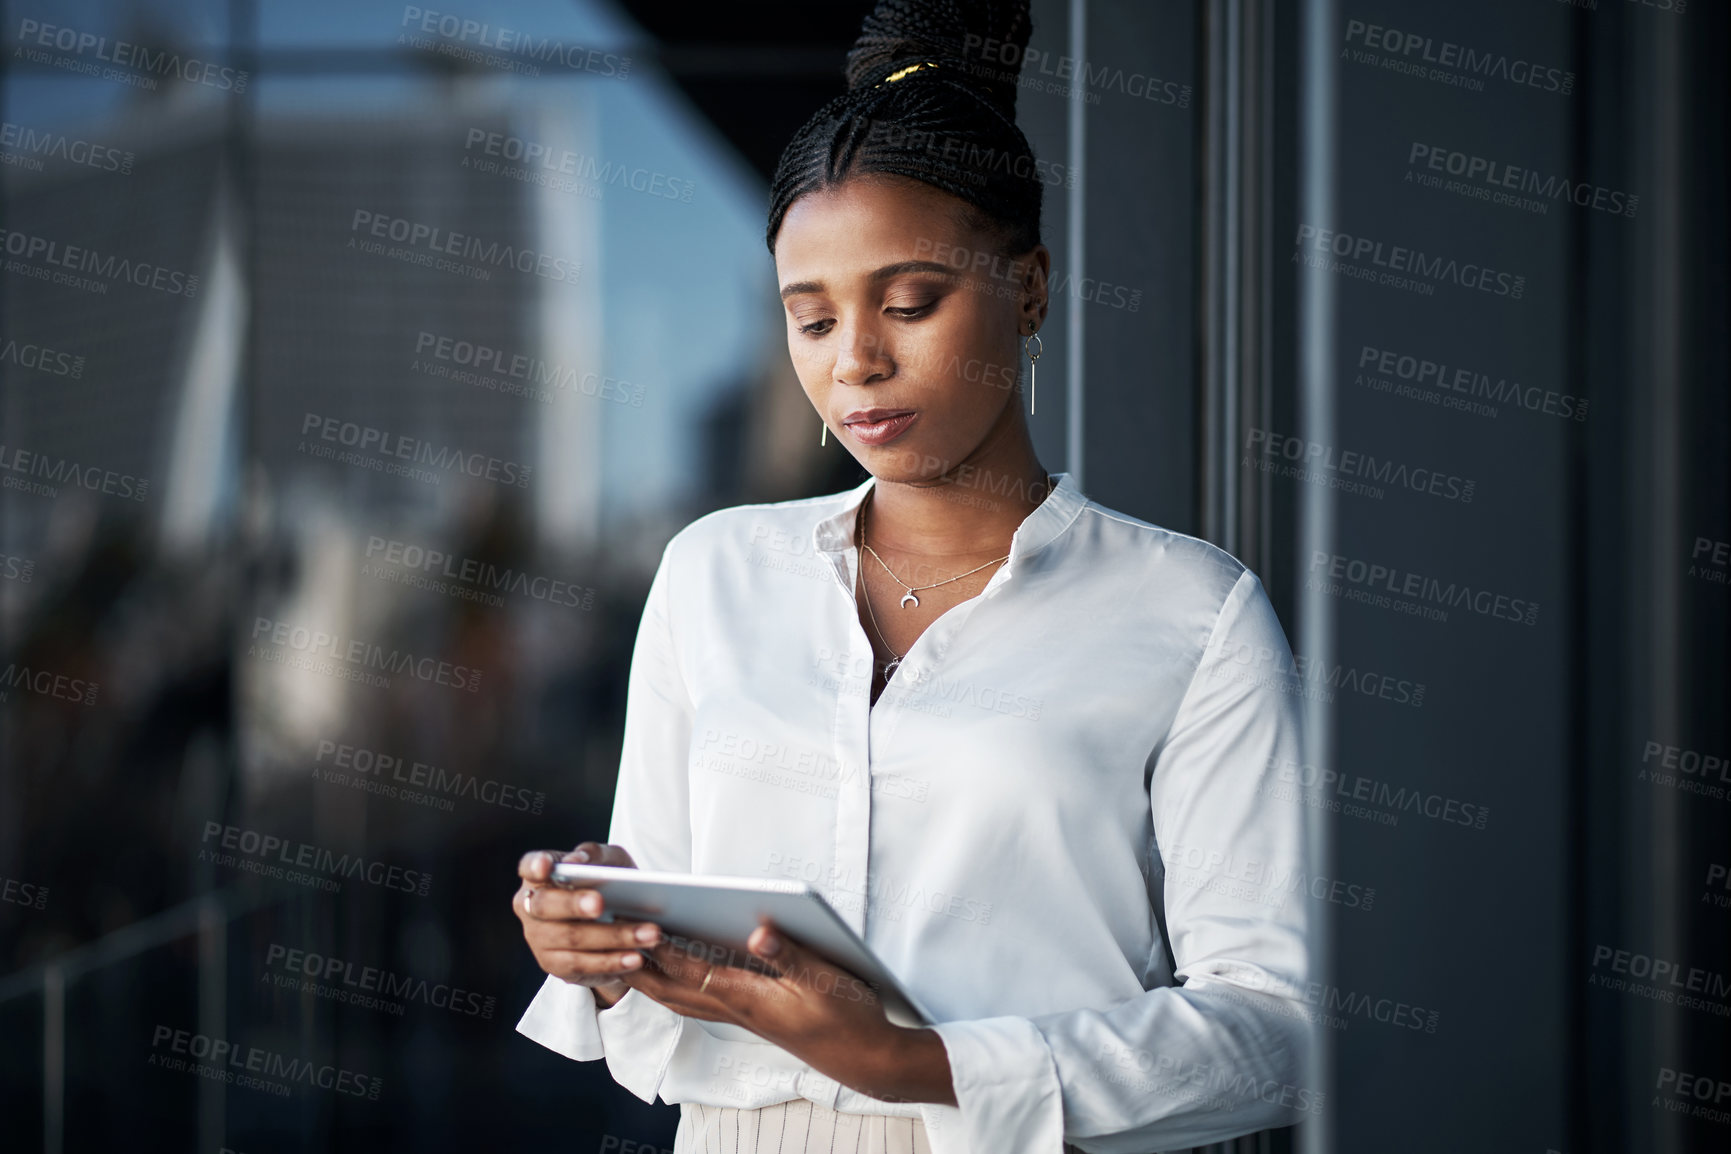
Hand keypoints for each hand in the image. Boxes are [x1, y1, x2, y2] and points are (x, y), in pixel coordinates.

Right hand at [515, 842, 658, 1008]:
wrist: (614, 923)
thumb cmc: (608, 883)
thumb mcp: (609, 862)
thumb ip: (595, 854)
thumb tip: (579, 860)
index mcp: (539, 876)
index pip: (529, 867)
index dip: (535, 866)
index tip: (546, 865)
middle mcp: (531, 907)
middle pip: (546, 905)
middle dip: (573, 904)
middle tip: (599, 903)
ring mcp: (539, 939)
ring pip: (572, 938)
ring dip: (612, 936)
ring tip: (647, 933)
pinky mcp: (555, 965)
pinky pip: (583, 965)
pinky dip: (612, 961)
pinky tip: (635, 957)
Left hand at [620, 920, 955, 1105]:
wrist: (863, 1057)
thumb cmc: (846, 1017)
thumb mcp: (825, 979)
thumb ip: (790, 954)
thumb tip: (758, 931)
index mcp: (749, 998)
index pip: (692, 971)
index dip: (664, 948)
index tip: (639, 923)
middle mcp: (736, 1009)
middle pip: (672, 990)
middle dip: (639, 966)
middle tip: (611, 938)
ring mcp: (740, 1016)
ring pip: (681, 999)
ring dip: (651, 979)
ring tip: (628, 954)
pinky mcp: (749, 1016)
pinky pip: (697, 1001)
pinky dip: (675, 986)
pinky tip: (674, 973)